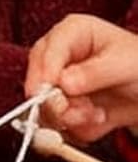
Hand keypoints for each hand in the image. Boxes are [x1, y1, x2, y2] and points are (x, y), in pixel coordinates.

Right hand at [26, 14, 137, 141]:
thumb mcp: (126, 63)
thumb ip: (95, 72)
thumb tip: (63, 83)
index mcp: (70, 34)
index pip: (44, 53)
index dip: (44, 75)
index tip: (49, 96)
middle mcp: (56, 57)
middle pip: (35, 81)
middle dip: (56, 103)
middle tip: (79, 113)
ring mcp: (55, 84)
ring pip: (43, 107)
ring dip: (69, 118)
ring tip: (97, 115)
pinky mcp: (61, 107)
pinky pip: (57, 125)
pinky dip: (77, 127)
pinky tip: (98, 117)